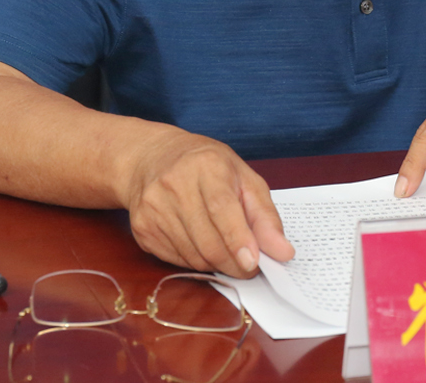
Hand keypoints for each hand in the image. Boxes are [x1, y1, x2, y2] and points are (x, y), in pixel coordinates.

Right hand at [121, 128, 294, 277]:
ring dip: (216, 263)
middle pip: (208, 240)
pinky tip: (200, 244)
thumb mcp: (244, 178)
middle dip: (233, 262)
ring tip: (225, 251)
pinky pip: (177, 260)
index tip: (253, 263)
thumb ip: (265, 216)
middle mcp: (174, 184)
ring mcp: (153, 207)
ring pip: (193, 256)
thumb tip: (283, 252)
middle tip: (249, 266)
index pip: (222, 208)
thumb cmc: (207, 167)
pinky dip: (196, 262)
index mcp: (206, 165)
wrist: (153, 158)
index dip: (238, 239)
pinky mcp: (142, 228)